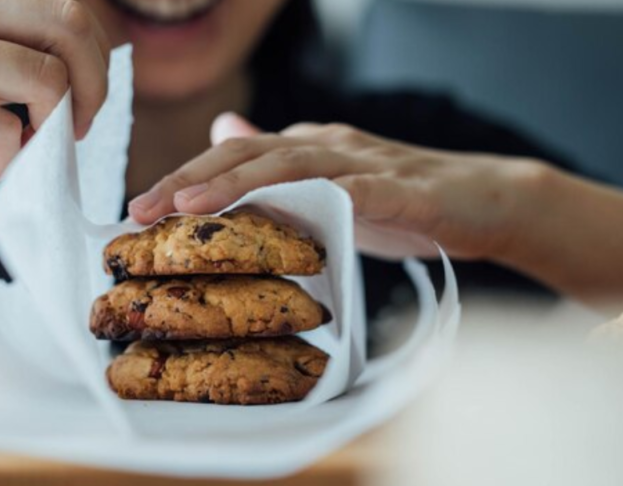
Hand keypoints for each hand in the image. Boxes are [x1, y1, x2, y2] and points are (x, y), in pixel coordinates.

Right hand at [0, 0, 109, 200]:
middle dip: (92, 87)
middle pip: (69, 26)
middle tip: (73, 127)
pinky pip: (8, 131)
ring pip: (47, 81)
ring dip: (50, 129)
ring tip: (17, 150)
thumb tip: (77, 69)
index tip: (80, 93)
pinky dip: (7, 161)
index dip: (91, 49)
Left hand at [129, 113, 550, 261]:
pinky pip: (359, 191)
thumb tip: (223, 134)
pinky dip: (322, 199)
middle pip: (248, 154)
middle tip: (140, 208)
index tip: (137, 210)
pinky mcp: (402, 189)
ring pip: (291, 165)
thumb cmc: (403, 202)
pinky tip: (288, 214)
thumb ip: (278, 168)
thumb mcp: (328, 187)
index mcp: (308, 148)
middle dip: (191, 179)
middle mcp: (328, 146)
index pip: (234, 158)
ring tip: (189, 206)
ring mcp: (365, 164)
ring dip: (237, 183)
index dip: (184, 179)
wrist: (485, 201)